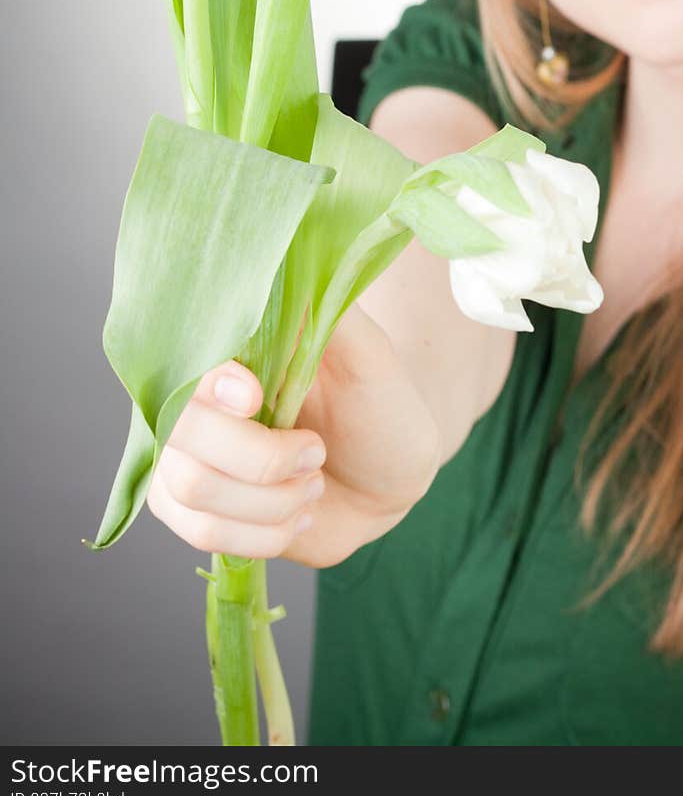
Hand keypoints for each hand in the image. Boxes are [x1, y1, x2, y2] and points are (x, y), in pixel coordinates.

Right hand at [147, 302, 442, 565]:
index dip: (208, 385)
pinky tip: (300, 512)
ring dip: (272, 501)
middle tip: (316, 451)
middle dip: (261, 459)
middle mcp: (192, 401)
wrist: (389, 479)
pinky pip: (205, 536)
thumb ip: (328, 313)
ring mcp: (187, 458)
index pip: (181, 360)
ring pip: (193, 494)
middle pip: (180, 438)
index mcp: (225, 351)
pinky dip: (267, 533)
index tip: (256, 395)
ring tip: (313, 481)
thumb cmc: (381, 406)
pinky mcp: (197, 512)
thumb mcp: (370, 356)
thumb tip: (292, 258)